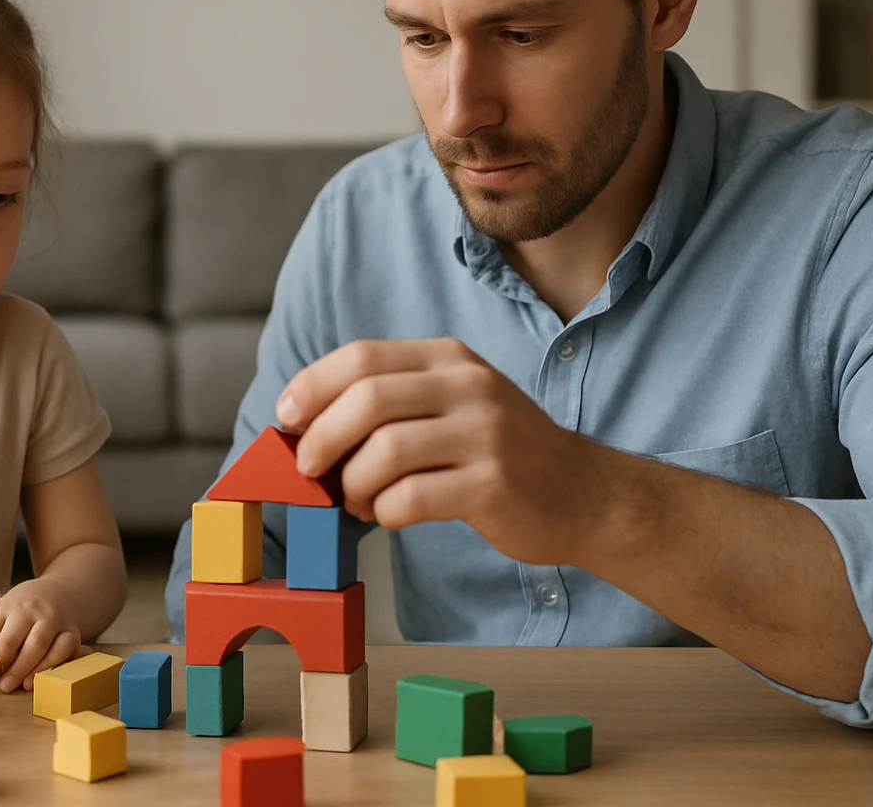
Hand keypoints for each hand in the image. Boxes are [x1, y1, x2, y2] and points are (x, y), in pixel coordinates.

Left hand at [0, 581, 90, 692]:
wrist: (59, 592)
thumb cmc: (22, 609)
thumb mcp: (3, 614)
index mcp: (13, 605)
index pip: (0, 634)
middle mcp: (36, 610)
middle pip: (27, 641)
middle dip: (15, 667)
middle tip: (4, 687)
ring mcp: (56, 620)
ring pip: (50, 645)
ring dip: (36, 668)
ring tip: (24, 686)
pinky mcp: (73, 631)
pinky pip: (68, 648)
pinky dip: (57, 664)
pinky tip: (45, 677)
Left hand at [277, 338, 605, 564]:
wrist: (585, 493)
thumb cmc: (502, 452)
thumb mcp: (455, 403)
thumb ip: (395, 402)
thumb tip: (306, 424)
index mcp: (449, 359)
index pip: (362, 357)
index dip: (313, 386)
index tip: (288, 418)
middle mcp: (469, 387)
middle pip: (367, 399)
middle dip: (321, 438)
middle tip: (308, 470)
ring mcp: (486, 435)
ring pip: (384, 452)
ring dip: (353, 485)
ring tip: (356, 501)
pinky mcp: (493, 485)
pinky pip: (411, 498)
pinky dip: (384, 512)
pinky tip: (388, 515)